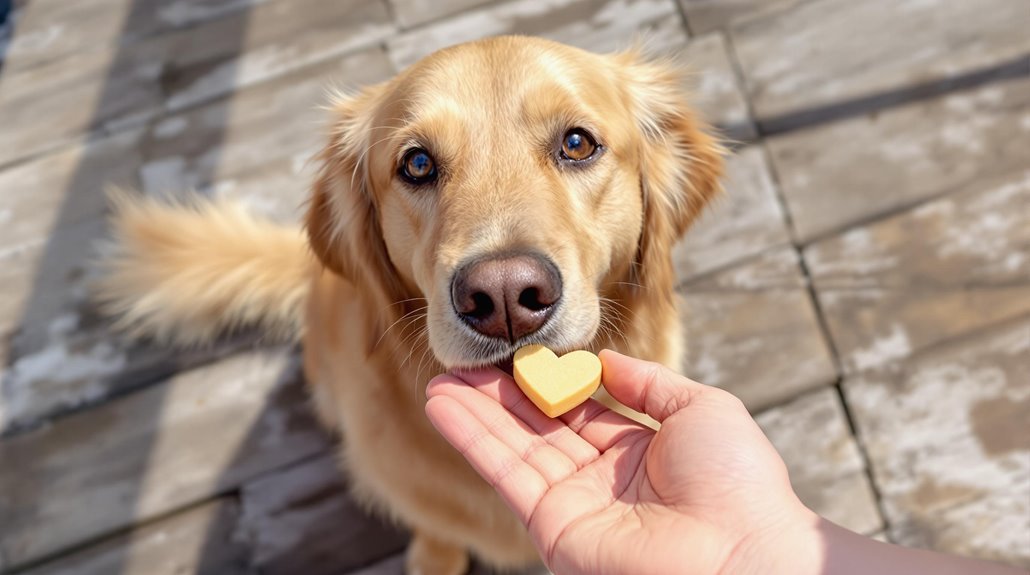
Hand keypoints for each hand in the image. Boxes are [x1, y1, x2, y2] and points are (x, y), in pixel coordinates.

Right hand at [425, 350, 817, 574]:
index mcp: (635, 452)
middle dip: (498, 394)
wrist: (743, 550)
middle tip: (463, 360)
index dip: (544, 380)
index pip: (576, 409)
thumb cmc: (738, 482)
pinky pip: (505, 473)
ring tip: (439, 379)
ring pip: (512, 447)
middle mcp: (599, 479)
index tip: (514, 350)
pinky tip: (444, 405)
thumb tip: (604, 360)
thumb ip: (647, 382)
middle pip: (536, 427)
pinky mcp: (552, 526)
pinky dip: (471, 438)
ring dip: (473, 413)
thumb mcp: (700, 409)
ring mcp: (573, 504)